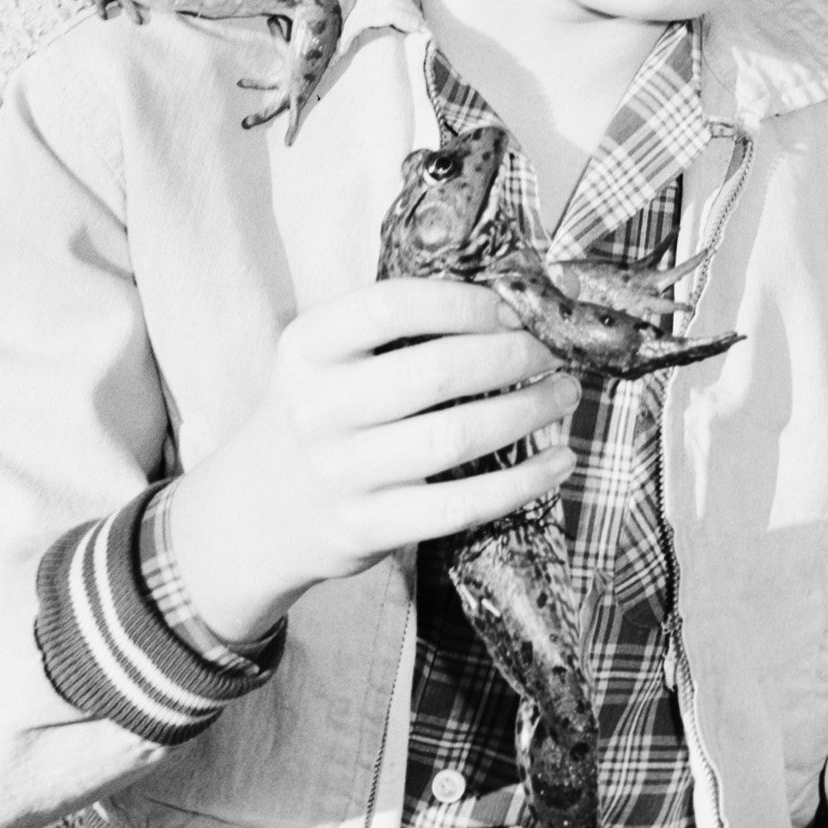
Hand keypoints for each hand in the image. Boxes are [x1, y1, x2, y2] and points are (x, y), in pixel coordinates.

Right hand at [157, 278, 578, 647]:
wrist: (262, 509)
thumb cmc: (325, 414)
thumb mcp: (331, 359)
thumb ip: (400, 329)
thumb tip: (515, 301)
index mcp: (307, 348)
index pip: (391, 306)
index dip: (465, 302)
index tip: (514, 307)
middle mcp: (317, 408)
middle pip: (436, 372)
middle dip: (514, 357)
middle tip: (553, 352)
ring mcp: (341, 472)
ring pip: (455, 437)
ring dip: (528, 411)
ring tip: (565, 395)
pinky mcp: (367, 526)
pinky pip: (461, 504)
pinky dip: (523, 481)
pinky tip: (559, 461)